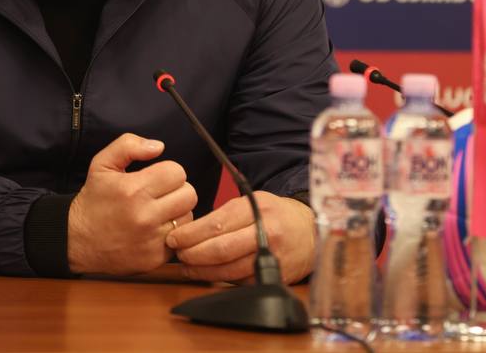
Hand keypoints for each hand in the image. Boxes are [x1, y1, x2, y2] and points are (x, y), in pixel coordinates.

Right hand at [67, 133, 195, 275]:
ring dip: (177, 212)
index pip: (177, 172)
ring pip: (188, 217)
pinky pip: (181, 240)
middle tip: (161, 194)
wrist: (77, 240)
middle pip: (189, 194)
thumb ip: (128, 145)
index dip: (168, 172)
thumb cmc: (94, 200)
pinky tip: (155, 230)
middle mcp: (144, 216)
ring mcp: (151, 240)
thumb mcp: (102, 164)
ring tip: (158, 212)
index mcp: (133, 190)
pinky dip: (172, 233)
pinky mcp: (155, 259)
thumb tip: (158, 146)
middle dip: (177, 191)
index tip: (157, 178)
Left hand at [167, 191, 315, 284]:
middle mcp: (266, 234)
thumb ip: (226, 214)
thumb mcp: (254, 202)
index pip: (217, 224)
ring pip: (228, 270)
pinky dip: (219, 280)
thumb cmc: (276, 215)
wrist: (311, 233)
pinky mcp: (273, 277)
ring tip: (187, 267)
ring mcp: (271, 258)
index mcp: (258, 210)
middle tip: (178, 254)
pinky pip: (239, 282)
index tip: (174, 238)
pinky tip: (207, 275)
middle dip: (193, 254)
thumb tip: (191, 230)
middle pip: (221, 249)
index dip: (191, 234)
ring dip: (202, 270)